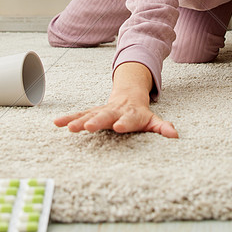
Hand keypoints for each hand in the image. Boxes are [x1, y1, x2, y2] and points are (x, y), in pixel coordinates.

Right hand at [52, 61, 178, 137]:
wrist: (128, 96)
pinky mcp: (91, 113)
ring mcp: (102, 111)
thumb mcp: (152, 119)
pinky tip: (57, 123)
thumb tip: (174, 135)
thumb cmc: (140, 113)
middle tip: (88, 127)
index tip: (118, 127)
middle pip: (105, 116)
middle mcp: (114, 111)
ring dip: (79, 121)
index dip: (124, 123)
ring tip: (69, 128)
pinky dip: (69, 119)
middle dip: (97, 121)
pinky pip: (79, 115)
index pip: (128, 119)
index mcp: (130, 114)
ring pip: (89, 115)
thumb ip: (161, 126)